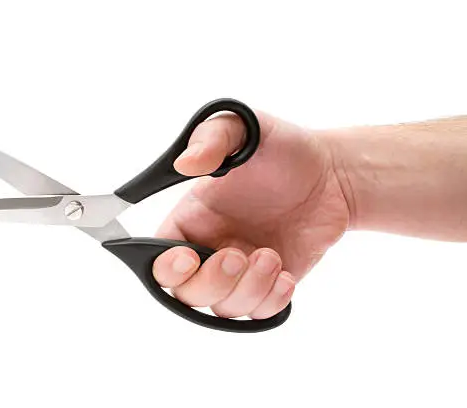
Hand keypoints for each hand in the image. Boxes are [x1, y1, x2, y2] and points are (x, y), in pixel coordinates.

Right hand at [153, 111, 349, 318]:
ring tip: (271, 257)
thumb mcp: (247, 128)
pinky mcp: (270, 284)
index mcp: (192, 216)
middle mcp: (211, 247)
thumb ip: (212, 138)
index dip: (165, 267)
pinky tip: (285, 276)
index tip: (189, 257)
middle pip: (186, 293)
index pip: (158, 255)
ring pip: (223, 308)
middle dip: (211, 282)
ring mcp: (241, 270)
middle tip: (238, 255)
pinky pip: (259, 313)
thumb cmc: (284, 148)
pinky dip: (270, 302)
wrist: (334, 175)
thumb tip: (186, 164)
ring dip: (247, 290)